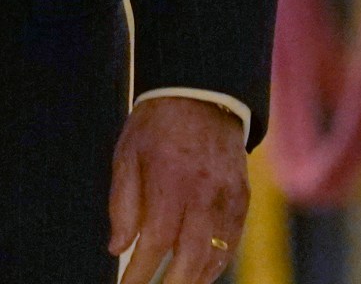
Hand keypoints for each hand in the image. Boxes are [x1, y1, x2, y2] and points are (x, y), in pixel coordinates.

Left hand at [108, 97, 247, 283]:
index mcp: (169, 181)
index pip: (154, 241)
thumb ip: (123, 203)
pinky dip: (217, 263)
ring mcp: (227, 197)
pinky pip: (232, 241)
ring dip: (195, 279)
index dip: (140, 272)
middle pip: (190, 256)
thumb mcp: (127, 155)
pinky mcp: (243, 198)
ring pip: (215, 254)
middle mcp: (202, 193)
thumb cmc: (156, 126)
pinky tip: (200, 273)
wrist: (202, 95)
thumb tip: (117, 248)